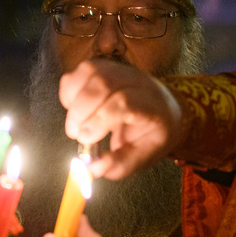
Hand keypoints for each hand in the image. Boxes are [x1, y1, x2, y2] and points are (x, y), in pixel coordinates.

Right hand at [59, 59, 182, 179]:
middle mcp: (137, 81)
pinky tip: (74, 107)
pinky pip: (81, 70)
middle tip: (75, 133)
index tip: (85, 139)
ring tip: (75, 121)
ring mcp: (121, 70)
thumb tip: (93, 169)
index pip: (124, 102)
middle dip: (80, 110)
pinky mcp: (105, 67)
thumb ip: (120, 165)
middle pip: (103, 82)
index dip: (99, 119)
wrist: (164, 109)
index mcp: (151, 104)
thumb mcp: (144, 156)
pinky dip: (71, 88)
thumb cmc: (153, 133)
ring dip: (73, 98)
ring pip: (90, 71)